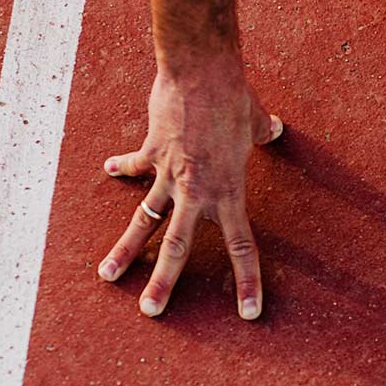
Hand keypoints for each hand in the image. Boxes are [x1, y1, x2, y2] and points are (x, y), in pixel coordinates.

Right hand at [97, 64, 282, 319]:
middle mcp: (197, 193)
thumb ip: (264, 133)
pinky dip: (123, 166)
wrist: (201, 72)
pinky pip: (135, 166)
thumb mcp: (255, 122)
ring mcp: (170, 176)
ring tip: (108, 276)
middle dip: (164, 283)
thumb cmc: (233, 97)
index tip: (249, 313)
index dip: (248, 282)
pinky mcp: (150, 153)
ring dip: (126, 250)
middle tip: (151, 312)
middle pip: (180, 248)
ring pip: (145, 221)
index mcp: (230, 193)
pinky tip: (109, 170)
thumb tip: (277, 129)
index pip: (242, 247)